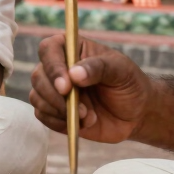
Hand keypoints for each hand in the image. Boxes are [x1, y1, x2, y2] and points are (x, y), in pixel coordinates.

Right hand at [29, 34, 150, 142]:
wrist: (136, 114)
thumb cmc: (130, 84)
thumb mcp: (122, 71)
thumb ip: (99, 68)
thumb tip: (73, 73)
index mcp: (74, 48)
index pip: (49, 49)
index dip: (53, 67)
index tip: (66, 86)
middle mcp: (59, 66)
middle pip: (38, 76)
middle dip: (57, 97)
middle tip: (83, 110)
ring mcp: (55, 89)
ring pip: (37, 97)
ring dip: (60, 111)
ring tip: (88, 117)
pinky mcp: (54, 110)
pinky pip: (42, 115)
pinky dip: (59, 122)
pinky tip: (81, 124)